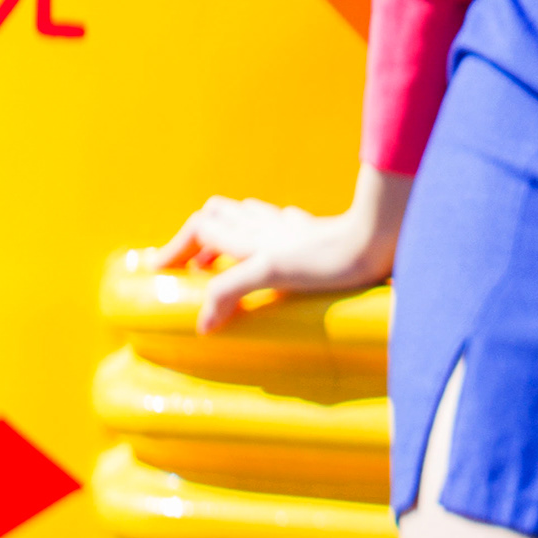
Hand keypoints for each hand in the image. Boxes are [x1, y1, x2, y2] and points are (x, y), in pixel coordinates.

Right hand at [140, 166, 411, 334]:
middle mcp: (269, 229)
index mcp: (253, 238)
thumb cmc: (332, 258)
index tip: (156, 270)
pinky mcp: (318, 236)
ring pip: (249, 218)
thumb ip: (231, 290)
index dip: (174, 246)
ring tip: (219, 262)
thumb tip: (202, 322)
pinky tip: (273, 249)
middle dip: (197, 236)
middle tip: (187, 267)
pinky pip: (282, 227)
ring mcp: (294, 231)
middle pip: (220, 215)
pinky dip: (264, 234)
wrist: (382, 238)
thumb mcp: (273, 274)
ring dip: (228, 234)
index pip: (200, 226)